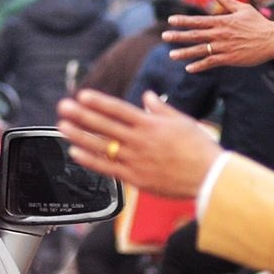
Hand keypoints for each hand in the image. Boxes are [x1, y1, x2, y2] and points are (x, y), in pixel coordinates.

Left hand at [58, 90, 223, 200]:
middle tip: (64, 106)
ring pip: (102, 146)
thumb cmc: (199, 149)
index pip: (118, 110)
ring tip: (63, 127)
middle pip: (104, 125)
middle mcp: (140, 140)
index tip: (82, 95)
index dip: (98, 102)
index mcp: (151, 124)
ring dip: (80, 135)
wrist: (210, 177)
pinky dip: (90, 161)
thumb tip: (147, 96)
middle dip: (82, 115)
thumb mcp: (182, 122)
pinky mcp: (135, 178)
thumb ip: (160, 109)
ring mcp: (136, 160)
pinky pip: (108, 168)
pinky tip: (75, 153)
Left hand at [163, 0, 273, 71]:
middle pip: (195, 35)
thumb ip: (226, 0)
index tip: (170, 20)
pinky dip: (200, 66)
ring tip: (171, 55)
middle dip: (178, 36)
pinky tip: (189, 68)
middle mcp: (220, 34)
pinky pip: (211, 62)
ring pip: (200, 50)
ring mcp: (224, 47)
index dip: (183, 20)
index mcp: (222, 21)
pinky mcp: (230, 58)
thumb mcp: (242, 8)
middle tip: (164, 36)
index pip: (198, 20)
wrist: (273, 40)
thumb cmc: (258, 23)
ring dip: (185, 53)